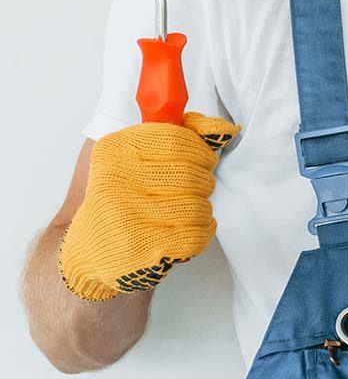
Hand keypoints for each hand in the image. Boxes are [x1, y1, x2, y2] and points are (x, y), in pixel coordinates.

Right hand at [59, 112, 239, 300]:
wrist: (90, 247)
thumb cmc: (127, 192)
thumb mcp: (144, 152)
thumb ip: (186, 130)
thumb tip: (226, 129)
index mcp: (115, 150)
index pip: (176, 141)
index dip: (201, 151)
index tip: (206, 160)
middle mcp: (115, 181)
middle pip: (190, 175)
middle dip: (204, 182)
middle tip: (198, 187)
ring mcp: (126, 217)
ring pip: (196, 207)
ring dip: (203, 209)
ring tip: (190, 210)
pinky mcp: (139, 250)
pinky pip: (194, 236)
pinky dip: (202, 232)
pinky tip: (191, 228)